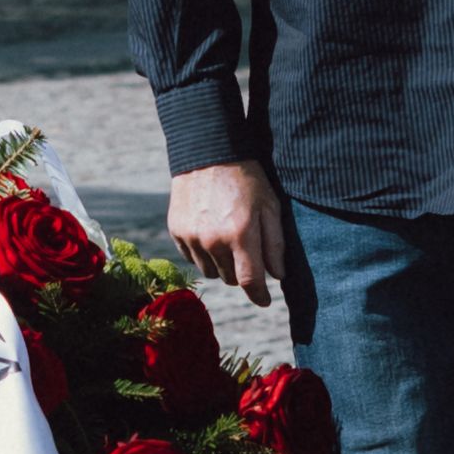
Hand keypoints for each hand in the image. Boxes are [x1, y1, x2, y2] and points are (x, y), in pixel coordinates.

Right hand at [165, 159, 278, 304]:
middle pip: (231, 279)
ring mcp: (192, 236)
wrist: (208, 152)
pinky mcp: (176, 231)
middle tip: (247, 252)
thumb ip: (275, 244)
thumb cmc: (247, 179)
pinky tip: (209, 232)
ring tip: (227, 239)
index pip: (250, 281)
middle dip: (242, 272)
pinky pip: (191, 258)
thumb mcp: (270, 207)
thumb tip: (277, 276)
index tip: (264, 301)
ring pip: (210, 271)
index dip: (259, 296)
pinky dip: (203, 253)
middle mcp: (213, 240)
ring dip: (221, 264)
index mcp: (241, 235)